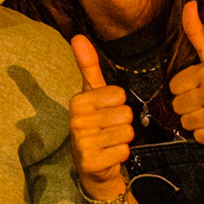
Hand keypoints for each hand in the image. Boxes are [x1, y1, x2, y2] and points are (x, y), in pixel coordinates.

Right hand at [68, 35, 134, 199]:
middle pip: (125, 113)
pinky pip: (124, 150)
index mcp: (78, 102)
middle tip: (108, 130)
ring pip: (127, 132)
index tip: (106, 113)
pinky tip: (109, 156)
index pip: (119, 94)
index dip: (118, 105)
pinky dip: (121, 154)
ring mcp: (82, 143)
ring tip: (109, 142)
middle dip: (123, 123)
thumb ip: (88, 65)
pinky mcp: (91, 162)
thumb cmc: (96, 125)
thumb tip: (77, 36)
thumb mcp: (92, 94)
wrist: (93, 167)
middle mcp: (77, 121)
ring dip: (123, 139)